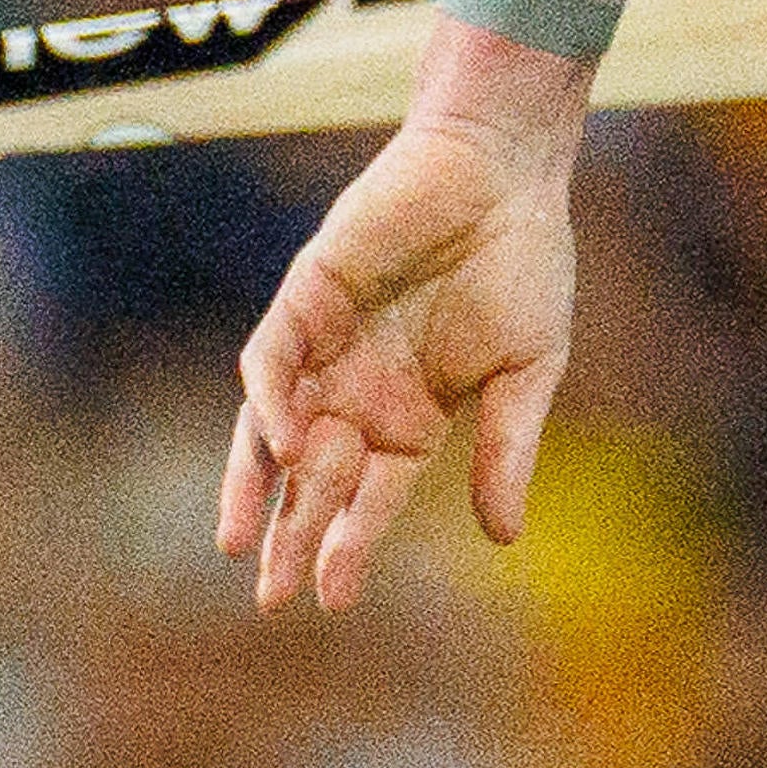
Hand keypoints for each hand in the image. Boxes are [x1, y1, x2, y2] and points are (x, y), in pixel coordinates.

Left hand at [224, 51, 584, 615]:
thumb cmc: (524, 261)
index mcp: (412, 417)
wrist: (501, 169)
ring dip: (254, 484)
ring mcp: (328, 345)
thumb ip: (507, 448)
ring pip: (272, 429)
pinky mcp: (305, 296)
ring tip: (238, 541)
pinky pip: (273, 359)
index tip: (332, 598)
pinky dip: (271, 402)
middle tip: (273, 597)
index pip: (371, 496)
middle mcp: (359, 390)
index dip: (351, 544)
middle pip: (314, 478)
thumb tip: (503, 539)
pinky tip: (283, 445)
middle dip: (293, 535)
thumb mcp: (528, 368)